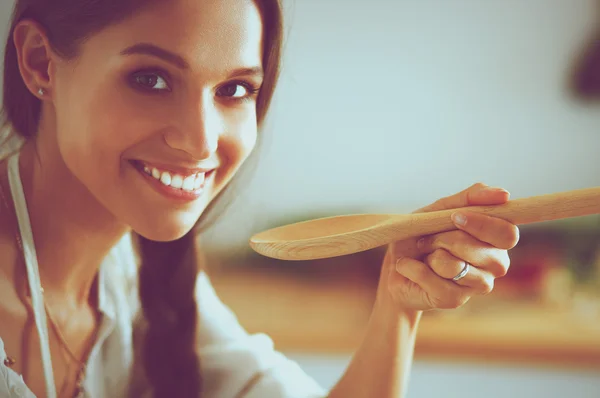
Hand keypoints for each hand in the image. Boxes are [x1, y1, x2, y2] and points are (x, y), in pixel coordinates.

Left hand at [376, 183, 519, 312]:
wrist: (396, 264)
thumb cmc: (423, 235)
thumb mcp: (440, 209)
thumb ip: (470, 198)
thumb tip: (503, 195)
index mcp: (497, 240)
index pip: (507, 234)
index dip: (482, 225)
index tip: (455, 217)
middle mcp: (495, 264)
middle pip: (479, 249)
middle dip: (444, 238)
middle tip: (427, 237)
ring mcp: (478, 285)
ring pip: (455, 266)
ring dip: (429, 253)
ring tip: (423, 253)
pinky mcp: (455, 300)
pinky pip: (433, 280)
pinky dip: (412, 267)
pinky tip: (409, 267)